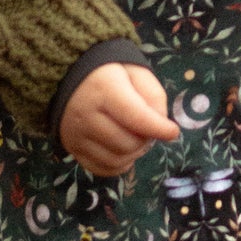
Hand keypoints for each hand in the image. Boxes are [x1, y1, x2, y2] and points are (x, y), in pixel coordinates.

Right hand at [60, 62, 178, 175]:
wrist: (68, 74)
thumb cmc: (109, 71)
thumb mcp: (136, 71)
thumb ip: (153, 95)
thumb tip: (161, 125)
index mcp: (103, 88)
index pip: (136, 117)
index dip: (158, 128)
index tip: (172, 131)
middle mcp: (85, 114)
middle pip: (127, 142)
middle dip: (146, 139)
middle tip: (149, 128)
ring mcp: (75, 134)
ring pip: (116, 159)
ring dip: (134, 153)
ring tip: (137, 137)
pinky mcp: (72, 148)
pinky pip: (102, 169)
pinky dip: (119, 164)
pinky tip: (123, 150)